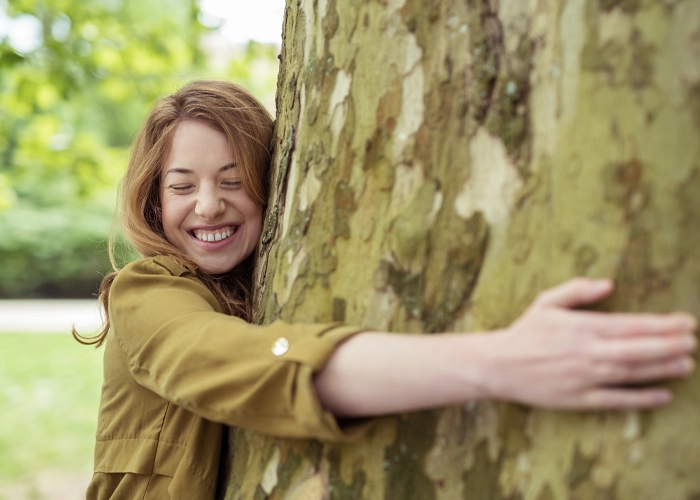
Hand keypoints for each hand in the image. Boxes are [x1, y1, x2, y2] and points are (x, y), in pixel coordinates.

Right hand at [486, 278, 696, 409]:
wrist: (499, 365)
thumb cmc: (525, 332)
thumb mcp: (546, 302)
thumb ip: (578, 290)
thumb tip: (610, 283)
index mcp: (581, 326)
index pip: (630, 324)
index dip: (661, 324)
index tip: (686, 322)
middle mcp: (587, 352)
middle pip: (638, 349)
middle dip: (670, 345)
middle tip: (694, 341)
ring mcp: (584, 377)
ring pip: (632, 373)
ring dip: (663, 369)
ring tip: (688, 364)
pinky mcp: (579, 399)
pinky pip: (617, 400)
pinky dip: (642, 398)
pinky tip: (664, 395)